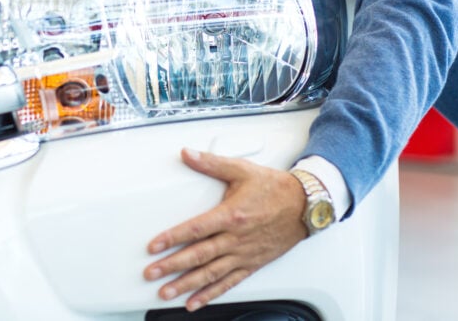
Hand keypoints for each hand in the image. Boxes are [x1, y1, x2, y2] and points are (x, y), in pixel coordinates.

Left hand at [144, 148, 307, 311]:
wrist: (305, 206)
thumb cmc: (275, 189)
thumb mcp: (241, 170)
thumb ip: (211, 163)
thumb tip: (188, 154)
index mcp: (231, 215)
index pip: (195, 230)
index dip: (172, 238)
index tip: (153, 247)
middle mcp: (236, 238)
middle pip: (199, 256)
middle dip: (172, 266)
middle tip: (151, 274)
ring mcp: (244, 254)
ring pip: (211, 274)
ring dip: (187, 285)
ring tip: (167, 292)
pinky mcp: (252, 264)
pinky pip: (229, 283)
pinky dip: (211, 295)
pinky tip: (196, 302)